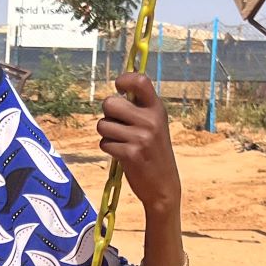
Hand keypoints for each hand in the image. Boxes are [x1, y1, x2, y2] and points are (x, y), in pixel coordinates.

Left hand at [98, 73, 179, 216]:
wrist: (163, 186)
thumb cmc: (154, 153)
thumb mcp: (155, 126)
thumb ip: (139, 109)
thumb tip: (115, 95)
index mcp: (157, 109)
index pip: (140, 80)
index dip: (124, 79)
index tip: (119, 87)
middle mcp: (150, 120)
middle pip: (110, 103)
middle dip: (107, 114)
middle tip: (118, 125)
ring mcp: (141, 137)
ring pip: (103, 125)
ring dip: (107, 135)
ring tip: (122, 142)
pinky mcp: (130, 154)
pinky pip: (104, 143)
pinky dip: (109, 149)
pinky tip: (122, 155)